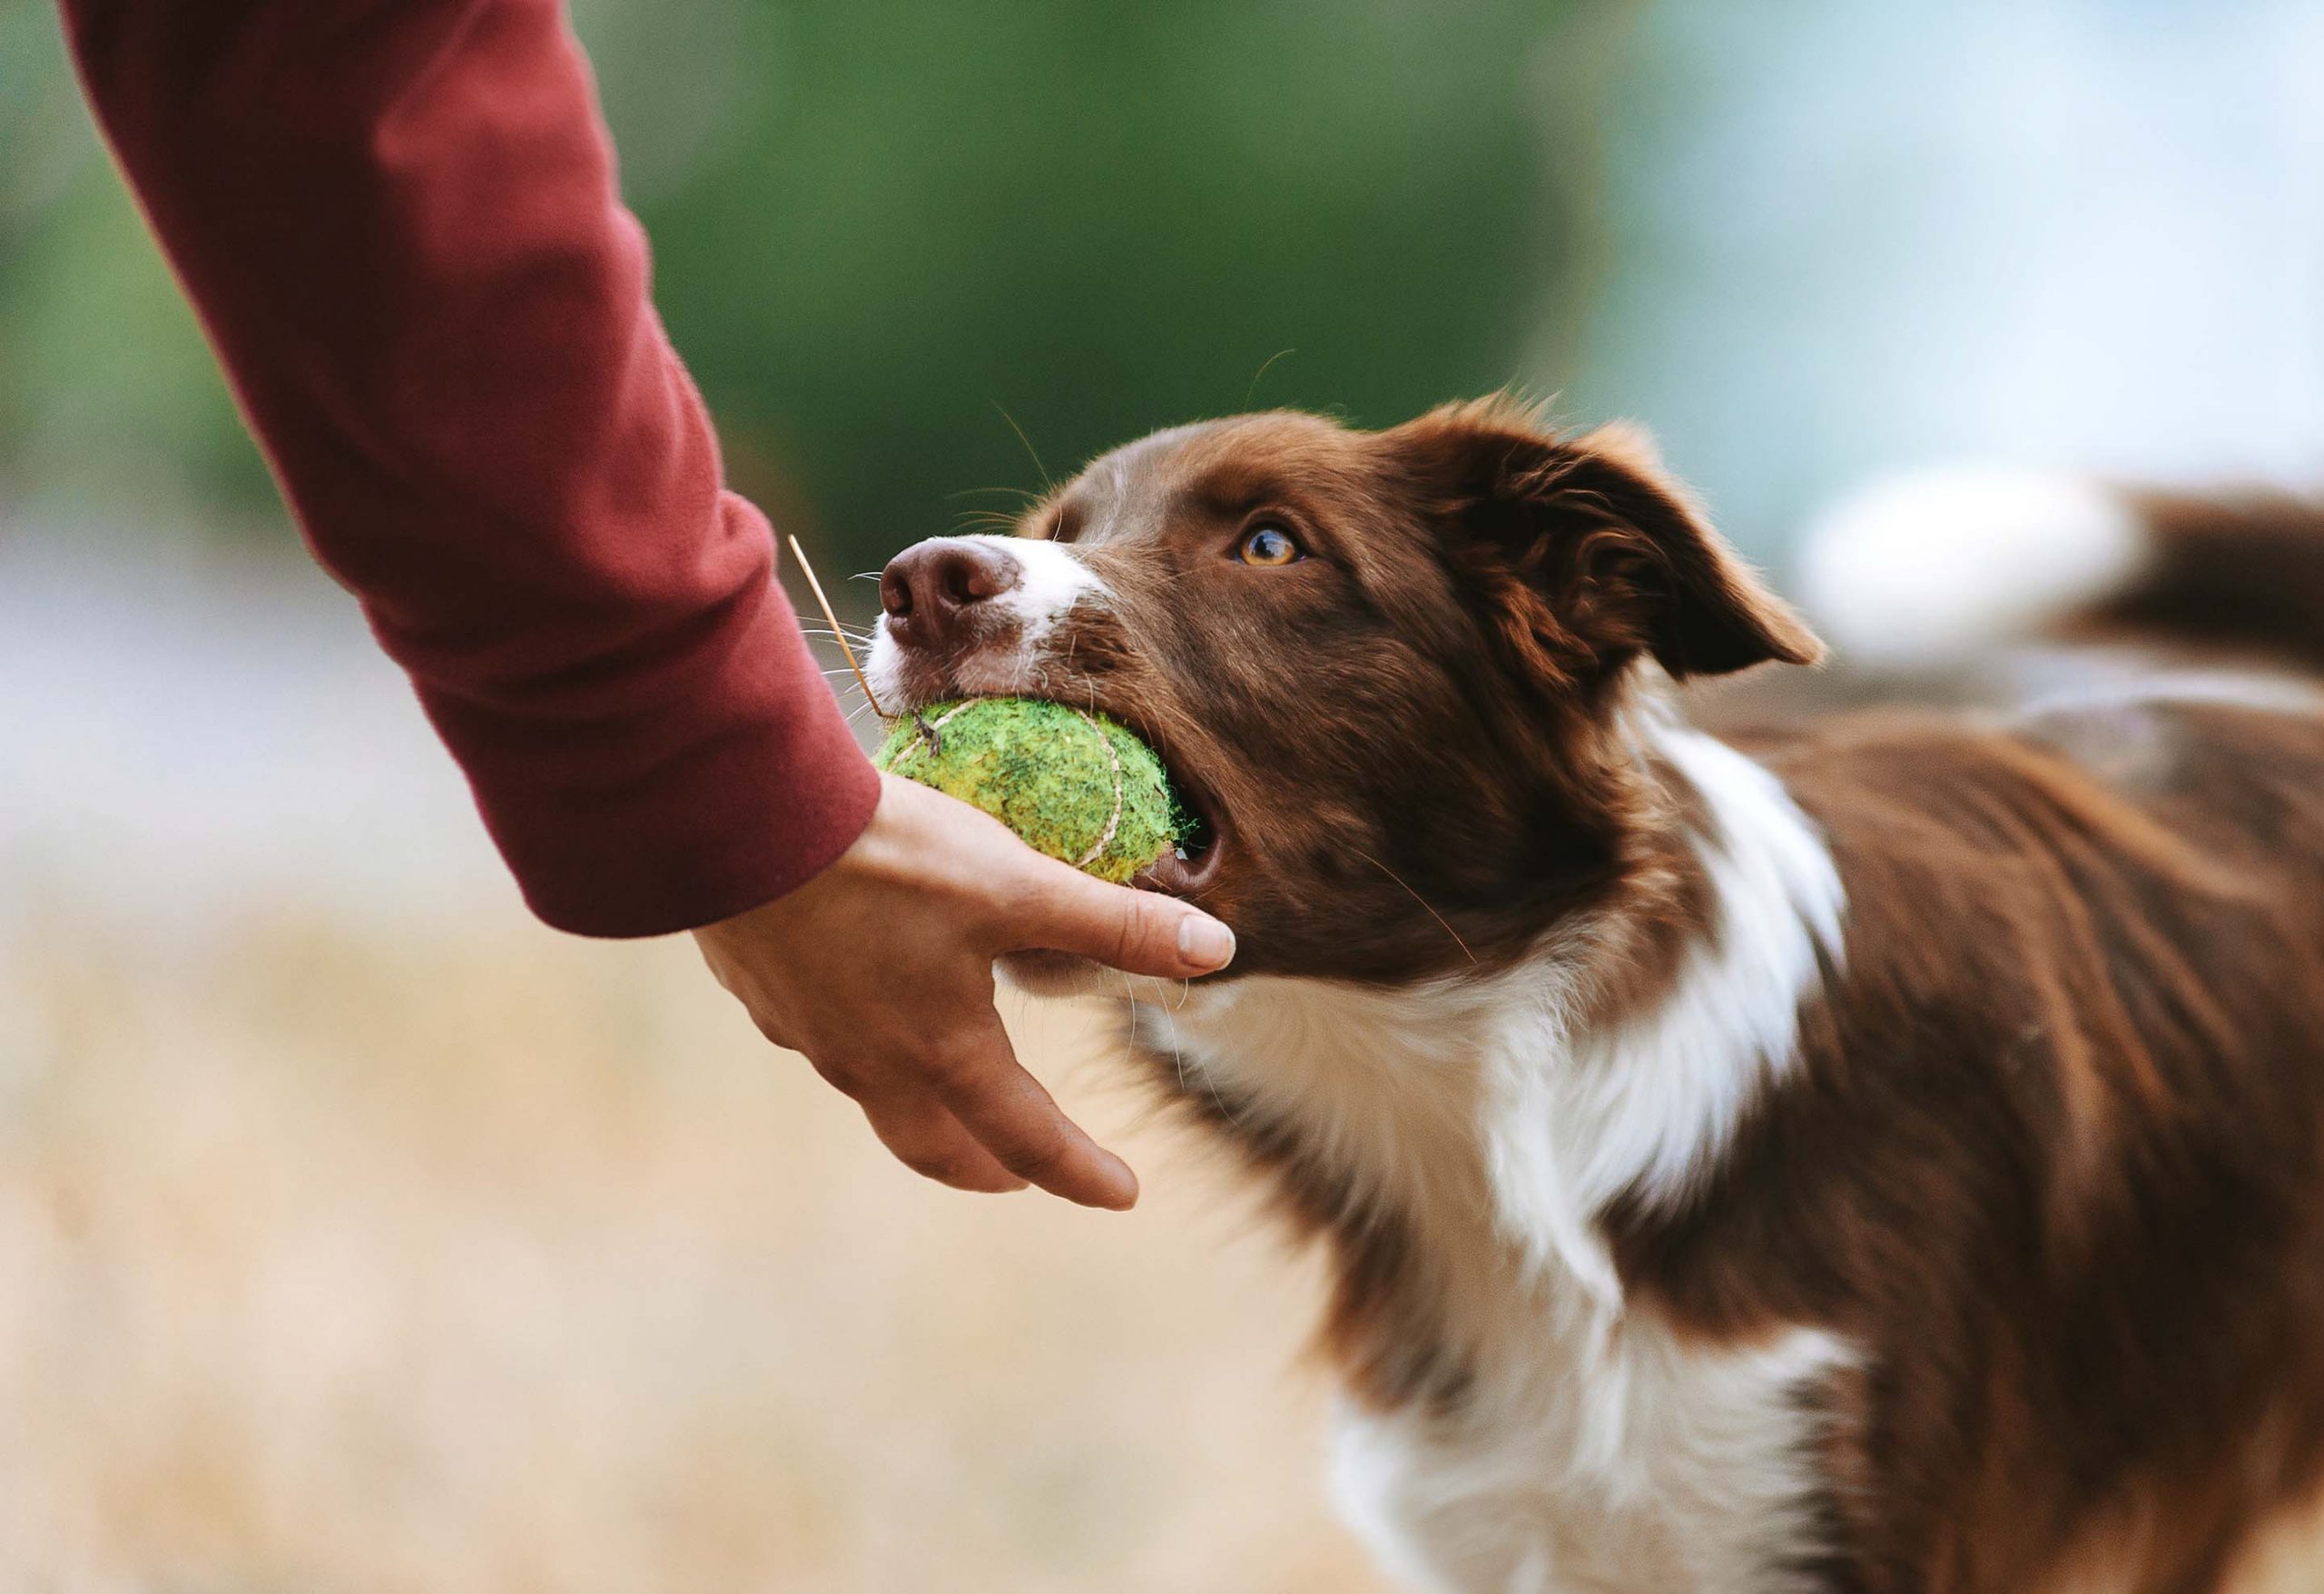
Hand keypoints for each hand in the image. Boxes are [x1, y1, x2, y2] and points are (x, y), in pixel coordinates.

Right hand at [693, 774, 1236, 1207]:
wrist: (737, 820)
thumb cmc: (885, 858)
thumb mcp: (1018, 884)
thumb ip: (1116, 923)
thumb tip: (1218, 949)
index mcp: (944, 1052)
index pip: (1029, 1138)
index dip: (1083, 1170)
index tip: (1123, 1193)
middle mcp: (873, 1064)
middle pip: (937, 1148)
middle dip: (988, 1166)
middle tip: (1022, 1172)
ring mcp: (809, 1035)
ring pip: (877, 1099)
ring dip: (924, 1111)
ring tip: (946, 1091)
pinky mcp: (763, 994)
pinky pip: (824, 1043)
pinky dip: (863, 1048)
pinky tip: (862, 1007)